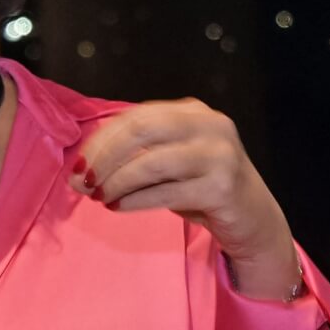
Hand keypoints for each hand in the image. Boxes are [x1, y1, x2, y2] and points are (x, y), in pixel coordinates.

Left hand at [68, 99, 298, 295]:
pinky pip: (166, 193)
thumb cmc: (203, 187)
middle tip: (82, 182)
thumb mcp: (170, 161)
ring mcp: (220, 155)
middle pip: (141, 131)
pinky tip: (118, 207)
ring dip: (117, 181)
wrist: (252, 219)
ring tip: (99, 197)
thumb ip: (135, 156)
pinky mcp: (222, 188)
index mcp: (193, 111)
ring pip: (152, 163)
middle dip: (104, 157)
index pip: (136, 117)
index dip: (101, 140)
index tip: (76, 165)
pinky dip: (135, 200)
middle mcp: (210, 125)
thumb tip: (80, 171)